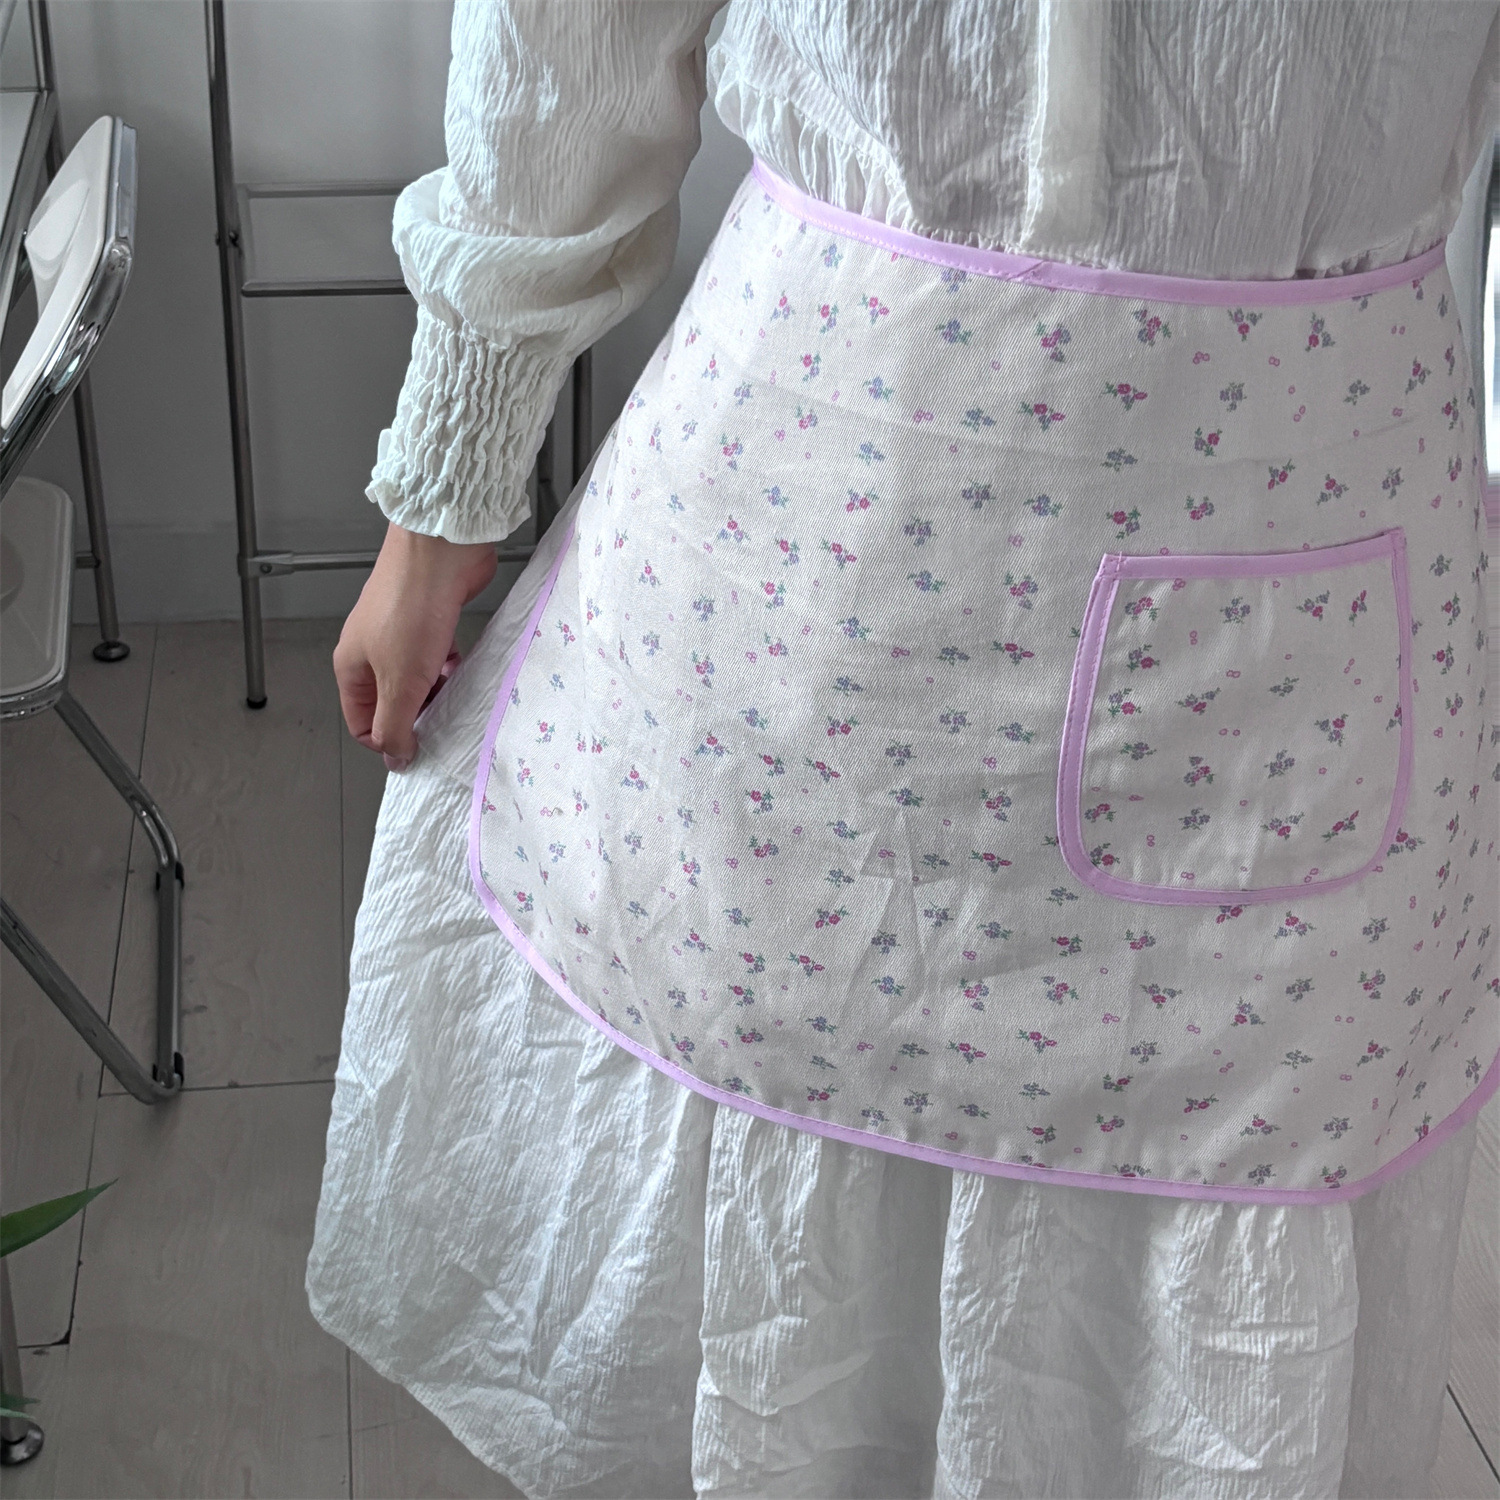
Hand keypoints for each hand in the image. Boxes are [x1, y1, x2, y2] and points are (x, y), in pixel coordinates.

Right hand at [333, 521, 497, 769]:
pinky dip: (451, 666)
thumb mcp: (398, 682)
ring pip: (418, 679)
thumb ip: (393, 726)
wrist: (440, 551)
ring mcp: (401, 634)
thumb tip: (394, 759)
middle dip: (416, 715)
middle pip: (392, 701)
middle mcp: (372, 650)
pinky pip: (439, 656)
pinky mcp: (430, 620)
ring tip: (457, 695)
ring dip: (437, 691)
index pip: (361, 722)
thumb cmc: (411, 609)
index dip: (388, 739)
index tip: (418, 746)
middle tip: (444, 722)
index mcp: (351, 667)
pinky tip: (464, 667)